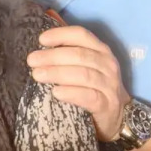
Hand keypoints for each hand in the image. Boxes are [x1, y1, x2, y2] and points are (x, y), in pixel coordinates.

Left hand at [27, 25, 130, 140]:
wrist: (118, 115)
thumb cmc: (95, 86)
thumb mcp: (87, 66)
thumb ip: (70, 55)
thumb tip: (41, 49)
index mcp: (101, 50)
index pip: (81, 35)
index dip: (61, 35)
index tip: (41, 40)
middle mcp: (108, 64)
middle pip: (79, 55)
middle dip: (53, 56)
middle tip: (32, 61)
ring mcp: (109, 85)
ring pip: (83, 75)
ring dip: (57, 73)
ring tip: (38, 75)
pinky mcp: (107, 105)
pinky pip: (88, 97)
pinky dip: (71, 93)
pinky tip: (56, 92)